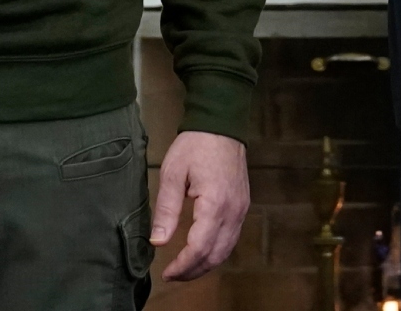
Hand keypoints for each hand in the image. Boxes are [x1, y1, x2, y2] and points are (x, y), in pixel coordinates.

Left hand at [150, 130, 249, 280]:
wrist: (221, 125)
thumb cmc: (195, 146)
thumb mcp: (173, 173)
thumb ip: (166, 209)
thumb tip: (158, 241)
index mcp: (215, 204)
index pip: (200, 248)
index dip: (182, 265)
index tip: (166, 272)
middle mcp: (233, 212)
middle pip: (216, 255)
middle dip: (194, 270)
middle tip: (173, 274)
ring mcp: (241, 209)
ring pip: (226, 249)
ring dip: (206, 264)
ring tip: (185, 268)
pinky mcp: (243, 205)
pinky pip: (232, 237)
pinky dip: (217, 251)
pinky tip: (202, 251)